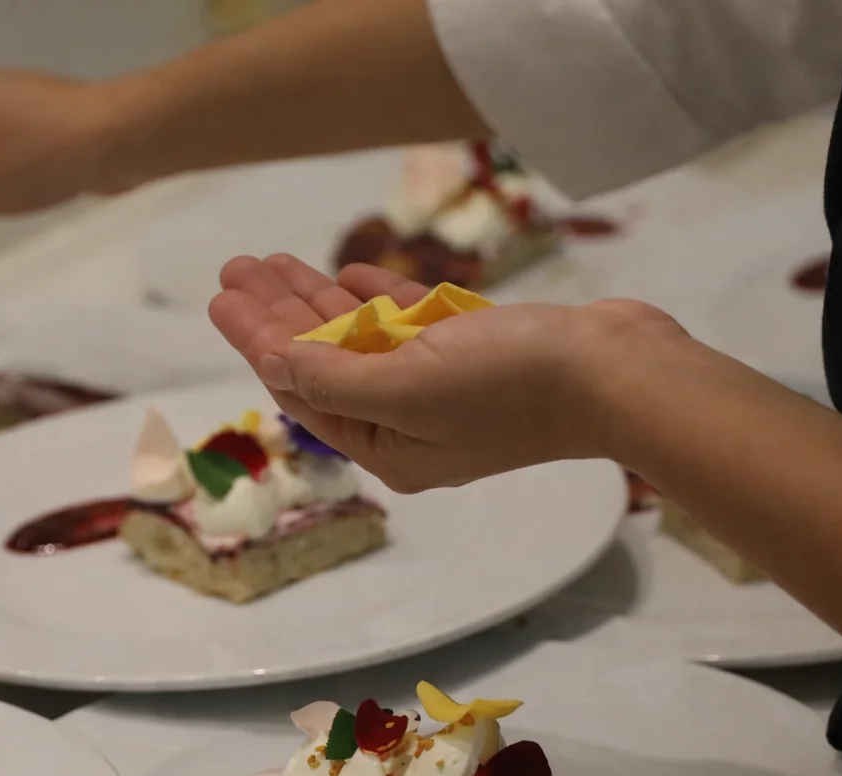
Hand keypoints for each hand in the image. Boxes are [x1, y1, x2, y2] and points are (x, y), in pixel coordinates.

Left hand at [208, 255, 688, 491]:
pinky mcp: (484, 355)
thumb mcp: (405, 388)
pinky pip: (414, 327)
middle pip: (326, 363)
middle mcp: (412, 424)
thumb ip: (334, 379)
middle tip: (238, 266)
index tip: (222, 295)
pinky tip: (349, 273)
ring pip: (366, 340)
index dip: (258, 340)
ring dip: (320, 301)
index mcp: (388, 447)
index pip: (303, 389)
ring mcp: (449, 391)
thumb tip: (277, 367)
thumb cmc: (511, 385)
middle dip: (279, 314)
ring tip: (275, 262)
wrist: (619, 374)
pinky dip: (380, 299)